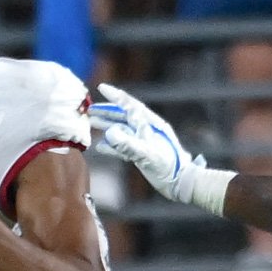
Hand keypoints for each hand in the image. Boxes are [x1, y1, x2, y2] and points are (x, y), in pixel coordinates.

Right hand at [90, 83, 199, 201]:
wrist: (181, 183)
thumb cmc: (170, 167)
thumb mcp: (148, 155)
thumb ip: (129, 144)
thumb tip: (109, 133)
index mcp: (151, 124)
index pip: (130, 106)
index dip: (115, 96)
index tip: (101, 87)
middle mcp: (146, 130)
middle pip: (123, 116)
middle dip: (106, 111)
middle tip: (90, 109)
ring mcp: (144, 142)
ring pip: (121, 130)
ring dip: (107, 126)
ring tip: (92, 123)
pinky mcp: (142, 154)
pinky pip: (123, 146)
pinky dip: (111, 145)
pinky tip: (100, 146)